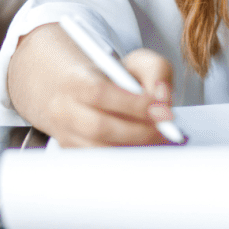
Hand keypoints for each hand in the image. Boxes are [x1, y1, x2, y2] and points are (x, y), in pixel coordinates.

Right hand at [7, 24, 176, 147]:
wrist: (86, 94)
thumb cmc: (114, 79)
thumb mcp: (137, 62)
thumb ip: (156, 71)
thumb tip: (163, 99)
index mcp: (75, 81)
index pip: (99, 93)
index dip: (133, 104)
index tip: (162, 110)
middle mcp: (64, 109)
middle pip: (98, 127)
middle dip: (139, 131)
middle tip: (165, 130)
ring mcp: (66, 136)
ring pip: (101, 151)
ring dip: (135, 148)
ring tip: (157, 140)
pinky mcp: (75, 155)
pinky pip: (102, 165)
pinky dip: (127, 159)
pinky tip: (142, 149)